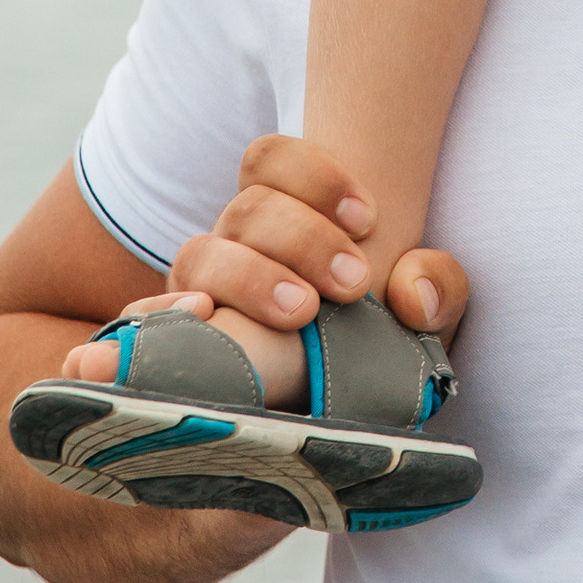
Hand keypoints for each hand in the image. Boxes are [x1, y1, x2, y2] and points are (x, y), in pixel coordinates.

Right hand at [168, 135, 468, 341]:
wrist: (337, 424)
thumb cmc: (378, 347)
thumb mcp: (424, 318)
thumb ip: (438, 289)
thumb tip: (415, 294)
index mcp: (286, 217)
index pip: (271, 159)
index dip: (316, 176)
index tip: (368, 219)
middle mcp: (235, 246)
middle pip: (248, 207)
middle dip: (303, 237)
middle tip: (352, 282)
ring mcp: (200, 294)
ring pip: (199, 255)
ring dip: (252, 278)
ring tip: (302, 312)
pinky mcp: (174, 348)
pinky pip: (144, 321)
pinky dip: (160, 317)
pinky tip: (200, 321)